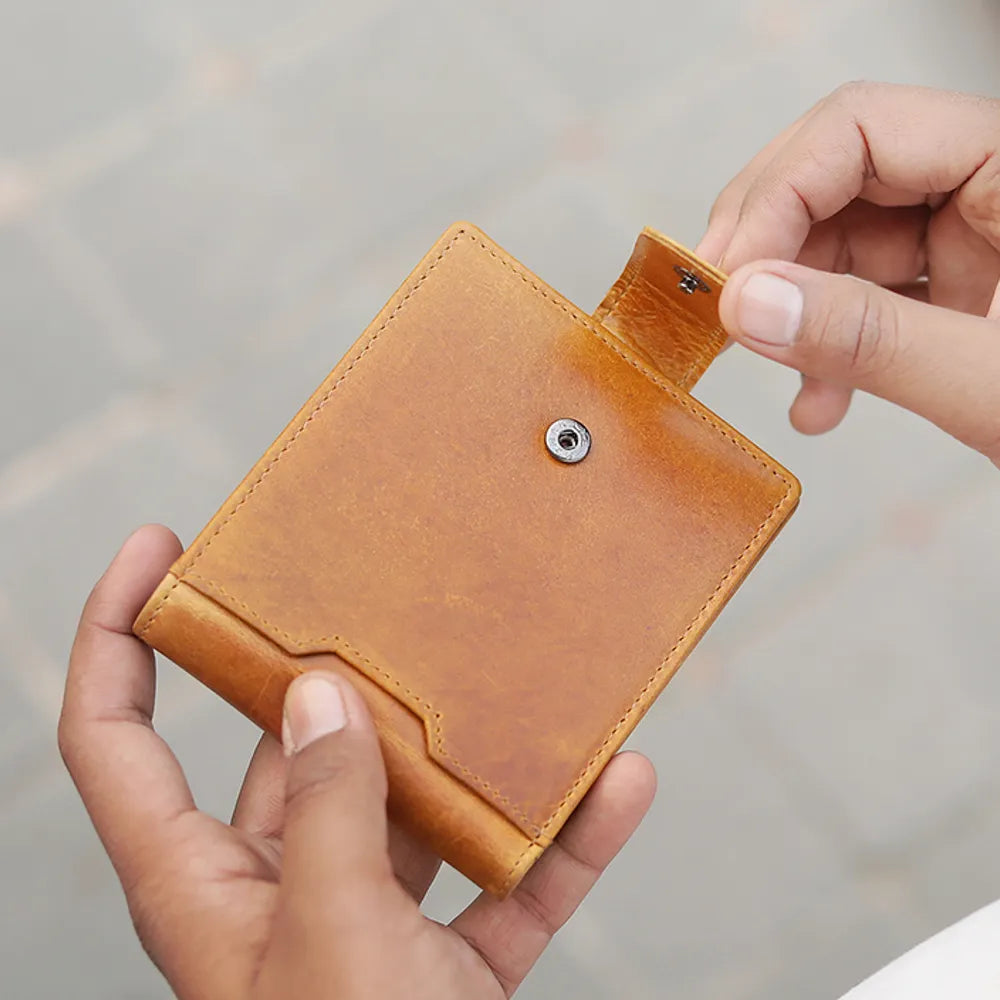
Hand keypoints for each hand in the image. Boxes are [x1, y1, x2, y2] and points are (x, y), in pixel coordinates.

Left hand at [59, 525, 655, 998]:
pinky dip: (563, 839)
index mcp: (201, 889)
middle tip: (375, 597)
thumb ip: (325, 813)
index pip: (116, 738)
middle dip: (335, 675)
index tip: (157, 547)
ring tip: (515, 683)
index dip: (116, 635)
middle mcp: (279, 890)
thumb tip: (320, 696)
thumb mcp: (332, 939)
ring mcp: (368, 922)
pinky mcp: (449, 959)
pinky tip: (616, 786)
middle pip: (289, 750)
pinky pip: (510, 881)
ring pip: (414, 809)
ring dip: (472, 757)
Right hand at [697, 82, 999, 460]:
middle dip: (772, 249)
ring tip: (780, 377)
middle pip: (840, 176)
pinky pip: (871, 294)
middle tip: (723, 315)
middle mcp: (990, 184)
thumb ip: (870, 339)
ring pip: (844, 240)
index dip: (775, 194)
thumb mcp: (996, 380)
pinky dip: (832, 345)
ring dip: (796, 312)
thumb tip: (748, 305)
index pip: (861, 128)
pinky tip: (821, 401)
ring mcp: (976, 237)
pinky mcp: (963, 288)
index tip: (725, 277)